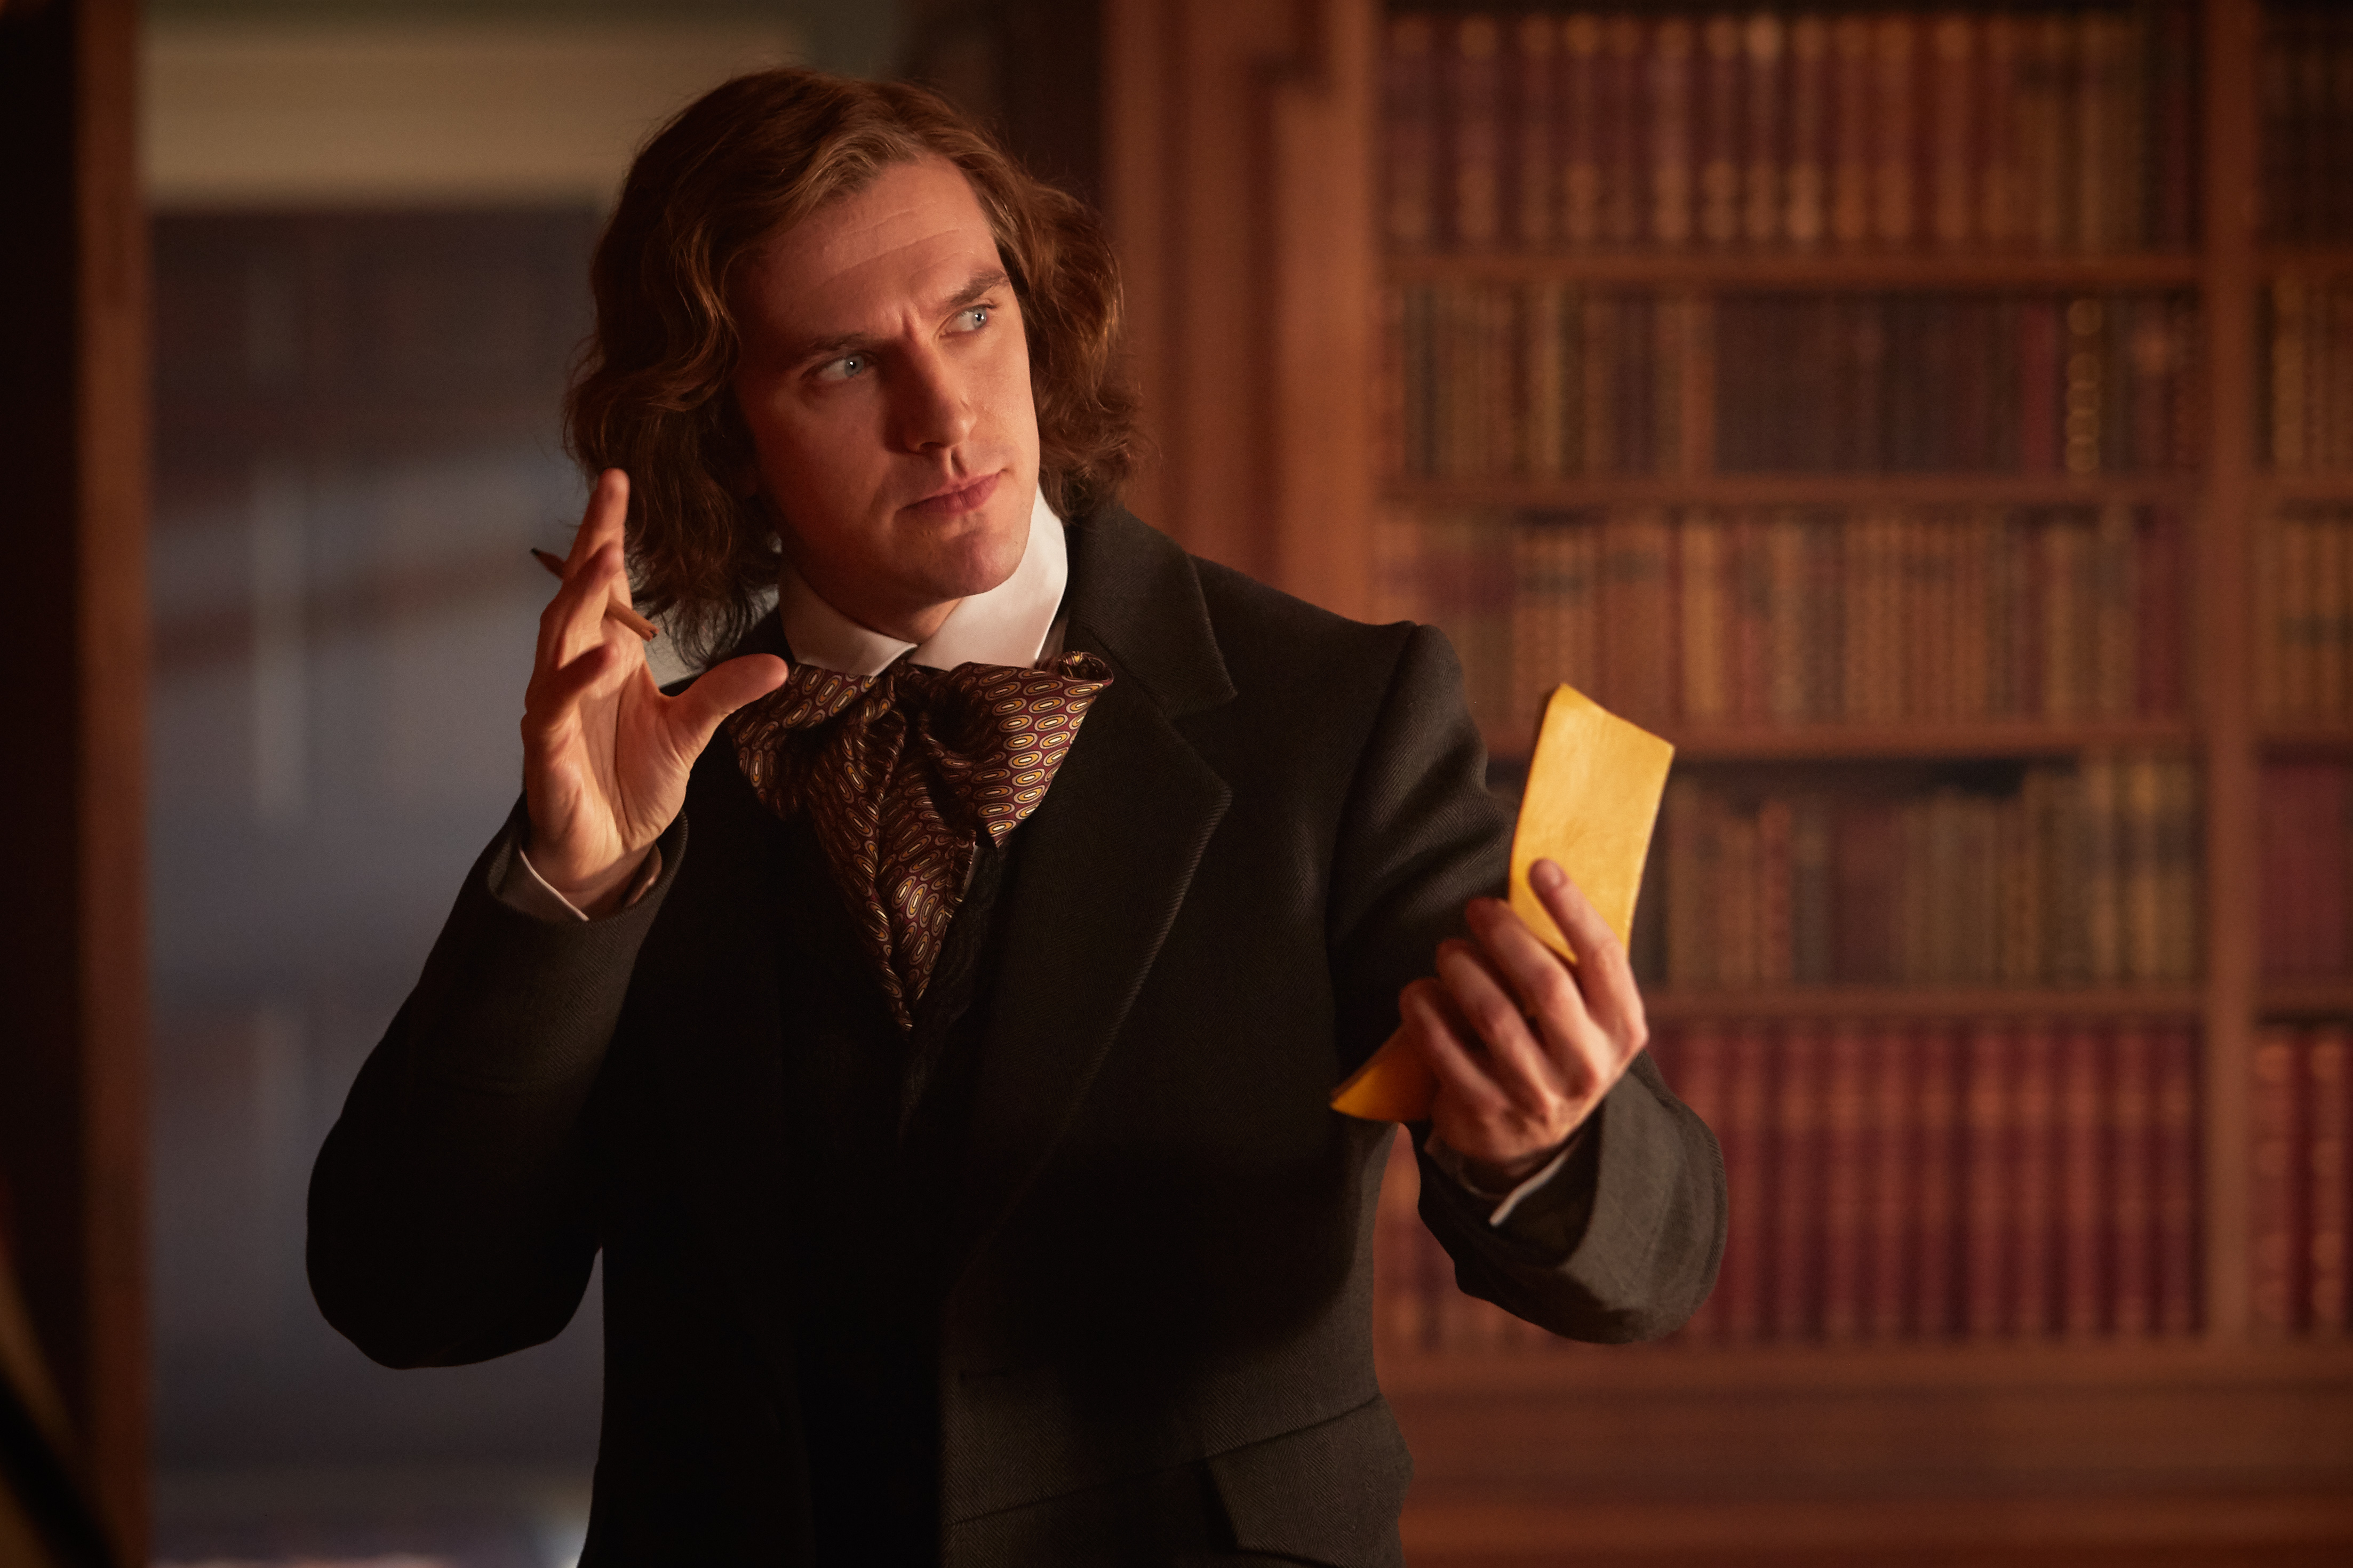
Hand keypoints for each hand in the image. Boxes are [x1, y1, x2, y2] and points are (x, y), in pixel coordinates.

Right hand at [521, 469, 788, 912]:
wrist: (606, 847)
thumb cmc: (633, 779)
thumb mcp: (691, 731)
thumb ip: (724, 693)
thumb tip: (780, 665)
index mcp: (605, 656)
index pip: (603, 585)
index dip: (606, 533)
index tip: (619, 481)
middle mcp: (572, 671)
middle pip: (574, 596)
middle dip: (590, 547)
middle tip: (611, 497)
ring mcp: (554, 707)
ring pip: (557, 641)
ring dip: (579, 601)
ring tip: (604, 561)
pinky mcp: (545, 749)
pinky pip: (553, 707)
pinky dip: (574, 682)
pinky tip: (600, 658)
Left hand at [1397, 859, 1649, 1191]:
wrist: (1535, 1140)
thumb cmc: (1556, 1047)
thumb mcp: (1586, 1015)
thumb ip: (1573, 963)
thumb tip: (1537, 878)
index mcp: (1621, 1029)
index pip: (1604, 957)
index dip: (1571, 907)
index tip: (1539, 866)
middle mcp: (1587, 1066)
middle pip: (1545, 984)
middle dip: (1505, 935)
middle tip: (1477, 908)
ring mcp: (1536, 1093)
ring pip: (1493, 1015)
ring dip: (1462, 969)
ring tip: (1448, 950)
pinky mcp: (1486, 1110)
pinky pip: (1445, 1050)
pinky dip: (1426, 1012)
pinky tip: (1419, 991)